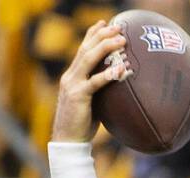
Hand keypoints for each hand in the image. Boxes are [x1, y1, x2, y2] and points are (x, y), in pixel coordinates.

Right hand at [51, 20, 130, 142]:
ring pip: (88, 59)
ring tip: (122, 40)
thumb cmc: (82, 124)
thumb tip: (118, 84)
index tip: (104, 23)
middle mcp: (70, 76)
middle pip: (85, 48)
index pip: (81, 49)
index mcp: (72, 76)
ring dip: (106, 47)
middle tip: (118, 26)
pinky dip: (109, 74)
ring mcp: (72, 85)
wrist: (68, 141)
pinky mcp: (78, 96)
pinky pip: (95, 82)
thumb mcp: (92, 102)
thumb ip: (100, 91)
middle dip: (102, 34)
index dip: (92, 34)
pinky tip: (121, 68)